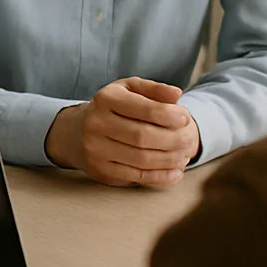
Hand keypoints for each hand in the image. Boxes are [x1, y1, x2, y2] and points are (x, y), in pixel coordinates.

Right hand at [45, 77, 200, 186]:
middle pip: (144, 136)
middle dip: (174, 140)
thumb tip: (177, 94)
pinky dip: (161, 176)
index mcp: (105, 99)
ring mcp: (95, 148)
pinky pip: (136, 176)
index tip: (185, 119)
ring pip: (142, 159)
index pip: (145, 109)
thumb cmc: (112, 108)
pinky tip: (175, 171)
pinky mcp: (100, 169)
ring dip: (171, 159)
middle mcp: (95, 123)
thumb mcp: (128, 90)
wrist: (76, 132)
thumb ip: (153, 90)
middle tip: (189, 140)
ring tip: (185, 155)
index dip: (170, 115)